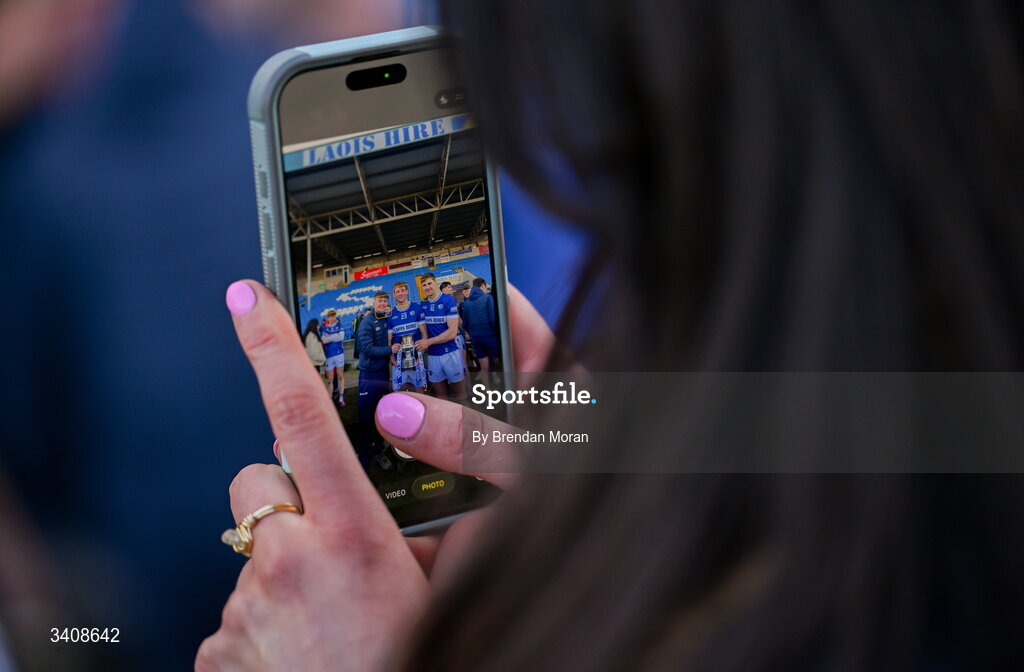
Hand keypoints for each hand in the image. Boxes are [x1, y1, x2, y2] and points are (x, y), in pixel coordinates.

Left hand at [197, 282, 553, 670]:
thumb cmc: (424, 661)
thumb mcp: (452, 593)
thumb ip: (445, 530)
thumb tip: (429, 489)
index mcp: (350, 536)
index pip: (303, 418)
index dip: (272, 349)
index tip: (248, 299)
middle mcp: (285, 561)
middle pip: (260, 478)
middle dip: (288, 494)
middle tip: (332, 540)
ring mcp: (243, 608)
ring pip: (252, 547)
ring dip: (284, 564)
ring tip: (326, 613)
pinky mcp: (218, 649)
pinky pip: (238, 608)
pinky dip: (266, 618)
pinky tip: (301, 649)